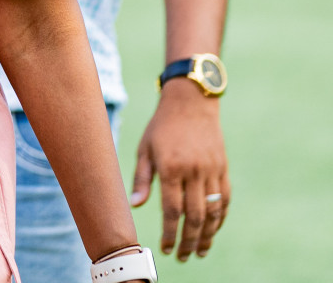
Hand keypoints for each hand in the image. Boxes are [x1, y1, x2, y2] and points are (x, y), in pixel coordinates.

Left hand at [130, 81, 228, 260]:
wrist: (190, 103)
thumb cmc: (161, 127)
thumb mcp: (144, 149)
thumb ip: (141, 179)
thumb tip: (135, 206)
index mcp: (170, 167)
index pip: (172, 210)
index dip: (170, 233)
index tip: (165, 248)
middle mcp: (193, 171)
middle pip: (195, 216)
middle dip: (188, 241)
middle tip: (182, 257)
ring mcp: (211, 170)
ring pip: (213, 211)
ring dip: (207, 235)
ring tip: (199, 251)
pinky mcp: (223, 169)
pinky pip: (224, 199)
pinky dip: (220, 218)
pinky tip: (212, 230)